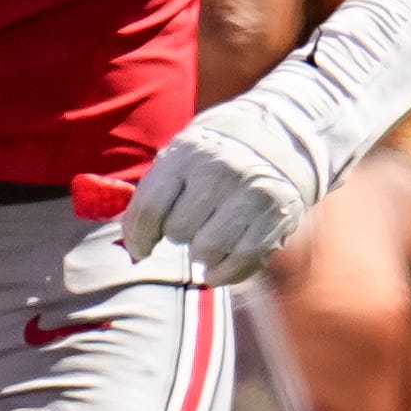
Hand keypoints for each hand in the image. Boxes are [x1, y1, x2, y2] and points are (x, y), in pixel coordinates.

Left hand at [118, 91, 322, 280]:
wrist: (281, 137)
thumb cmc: (217, 154)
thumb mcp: (182, 155)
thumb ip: (155, 192)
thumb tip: (129, 243)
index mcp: (187, 154)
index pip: (151, 207)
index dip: (138, 236)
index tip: (139, 250)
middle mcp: (219, 172)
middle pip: (179, 230)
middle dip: (177, 234)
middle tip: (190, 224)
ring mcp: (250, 195)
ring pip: (206, 250)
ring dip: (201, 254)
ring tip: (207, 240)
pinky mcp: (275, 217)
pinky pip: (241, 262)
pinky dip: (224, 273)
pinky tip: (218, 268)